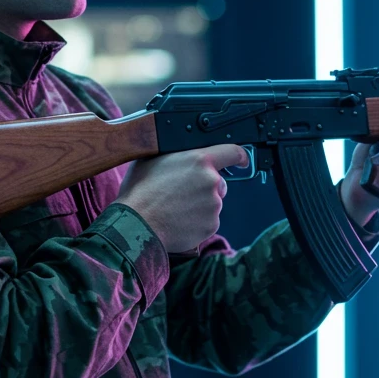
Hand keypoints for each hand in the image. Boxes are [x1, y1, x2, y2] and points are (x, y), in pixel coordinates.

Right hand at [116, 144, 248, 253]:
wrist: (136, 225)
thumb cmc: (139, 191)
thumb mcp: (152, 159)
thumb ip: (175, 154)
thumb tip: (179, 153)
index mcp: (199, 160)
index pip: (232, 152)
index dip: (239, 155)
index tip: (242, 159)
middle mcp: (212, 181)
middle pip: (218, 182)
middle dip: (205, 187)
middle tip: (181, 193)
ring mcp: (214, 205)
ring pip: (212, 203)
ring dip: (199, 205)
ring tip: (174, 208)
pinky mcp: (211, 226)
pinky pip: (207, 221)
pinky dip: (197, 222)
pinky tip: (178, 221)